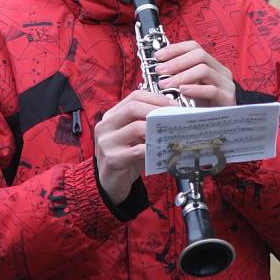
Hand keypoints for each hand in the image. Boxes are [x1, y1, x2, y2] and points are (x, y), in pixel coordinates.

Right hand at [94, 90, 174, 204]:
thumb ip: (144, 124)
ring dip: (156, 130)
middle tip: (173, 117)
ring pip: (136, 128)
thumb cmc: (124, 157)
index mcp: (111, 117)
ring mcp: (106, 143)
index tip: (172, 105)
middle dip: (157, 110)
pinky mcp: (112, 159)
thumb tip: (170, 115)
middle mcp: (105, 126)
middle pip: (133, 108)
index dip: (155, 98)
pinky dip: (152, 149)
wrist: (110, 183)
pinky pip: (137, 151)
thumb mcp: (132, 137)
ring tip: (170, 133)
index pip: (133, 97)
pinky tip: (161, 151)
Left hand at [154, 40, 235, 106]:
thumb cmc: (205, 106)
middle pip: (199, 55)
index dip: (175, 49)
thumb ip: (181, 77)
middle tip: (159, 71)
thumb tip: (160, 69)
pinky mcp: (227, 99)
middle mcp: (220, 71)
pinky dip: (195, 89)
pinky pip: (211, 90)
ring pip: (204, 70)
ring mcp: (225, 84)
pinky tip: (182, 91)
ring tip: (166, 84)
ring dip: (181, 75)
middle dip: (176, 61)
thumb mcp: (191, 88)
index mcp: (211, 65)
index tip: (158, 56)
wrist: (224, 125)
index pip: (194, 47)